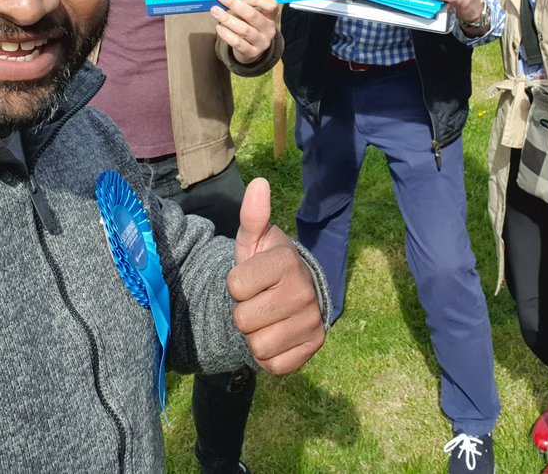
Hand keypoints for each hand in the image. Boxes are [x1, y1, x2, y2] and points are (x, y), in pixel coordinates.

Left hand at [212, 0, 277, 64]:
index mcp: (271, 16)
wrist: (254, 49)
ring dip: (227, 19)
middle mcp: (269, 29)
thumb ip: (244, 4)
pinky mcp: (252, 53)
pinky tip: (219, 27)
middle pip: (253, 15)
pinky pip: (238, 43)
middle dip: (235, 4)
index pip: (271, 5)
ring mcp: (261, 42)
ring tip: (215, 11)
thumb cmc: (251, 26)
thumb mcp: (254, 14)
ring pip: (244, 30)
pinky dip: (227, 35)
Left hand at [227, 178, 325, 374]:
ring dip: (255, 336)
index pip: (234, 286)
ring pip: (257, 345)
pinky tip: (277, 336)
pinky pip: (274, 365)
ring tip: (267, 318)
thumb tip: (259, 182)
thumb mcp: (253, 242)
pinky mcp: (313, 347)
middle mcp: (305, 291)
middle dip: (243, 312)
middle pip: (243, 319)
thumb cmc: (264, 267)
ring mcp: (312, 321)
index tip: (251, 280)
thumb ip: (253, 216)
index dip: (236, 285)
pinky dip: (270, 356)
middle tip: (258, 301)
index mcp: (287, 262)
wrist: (291, 295)